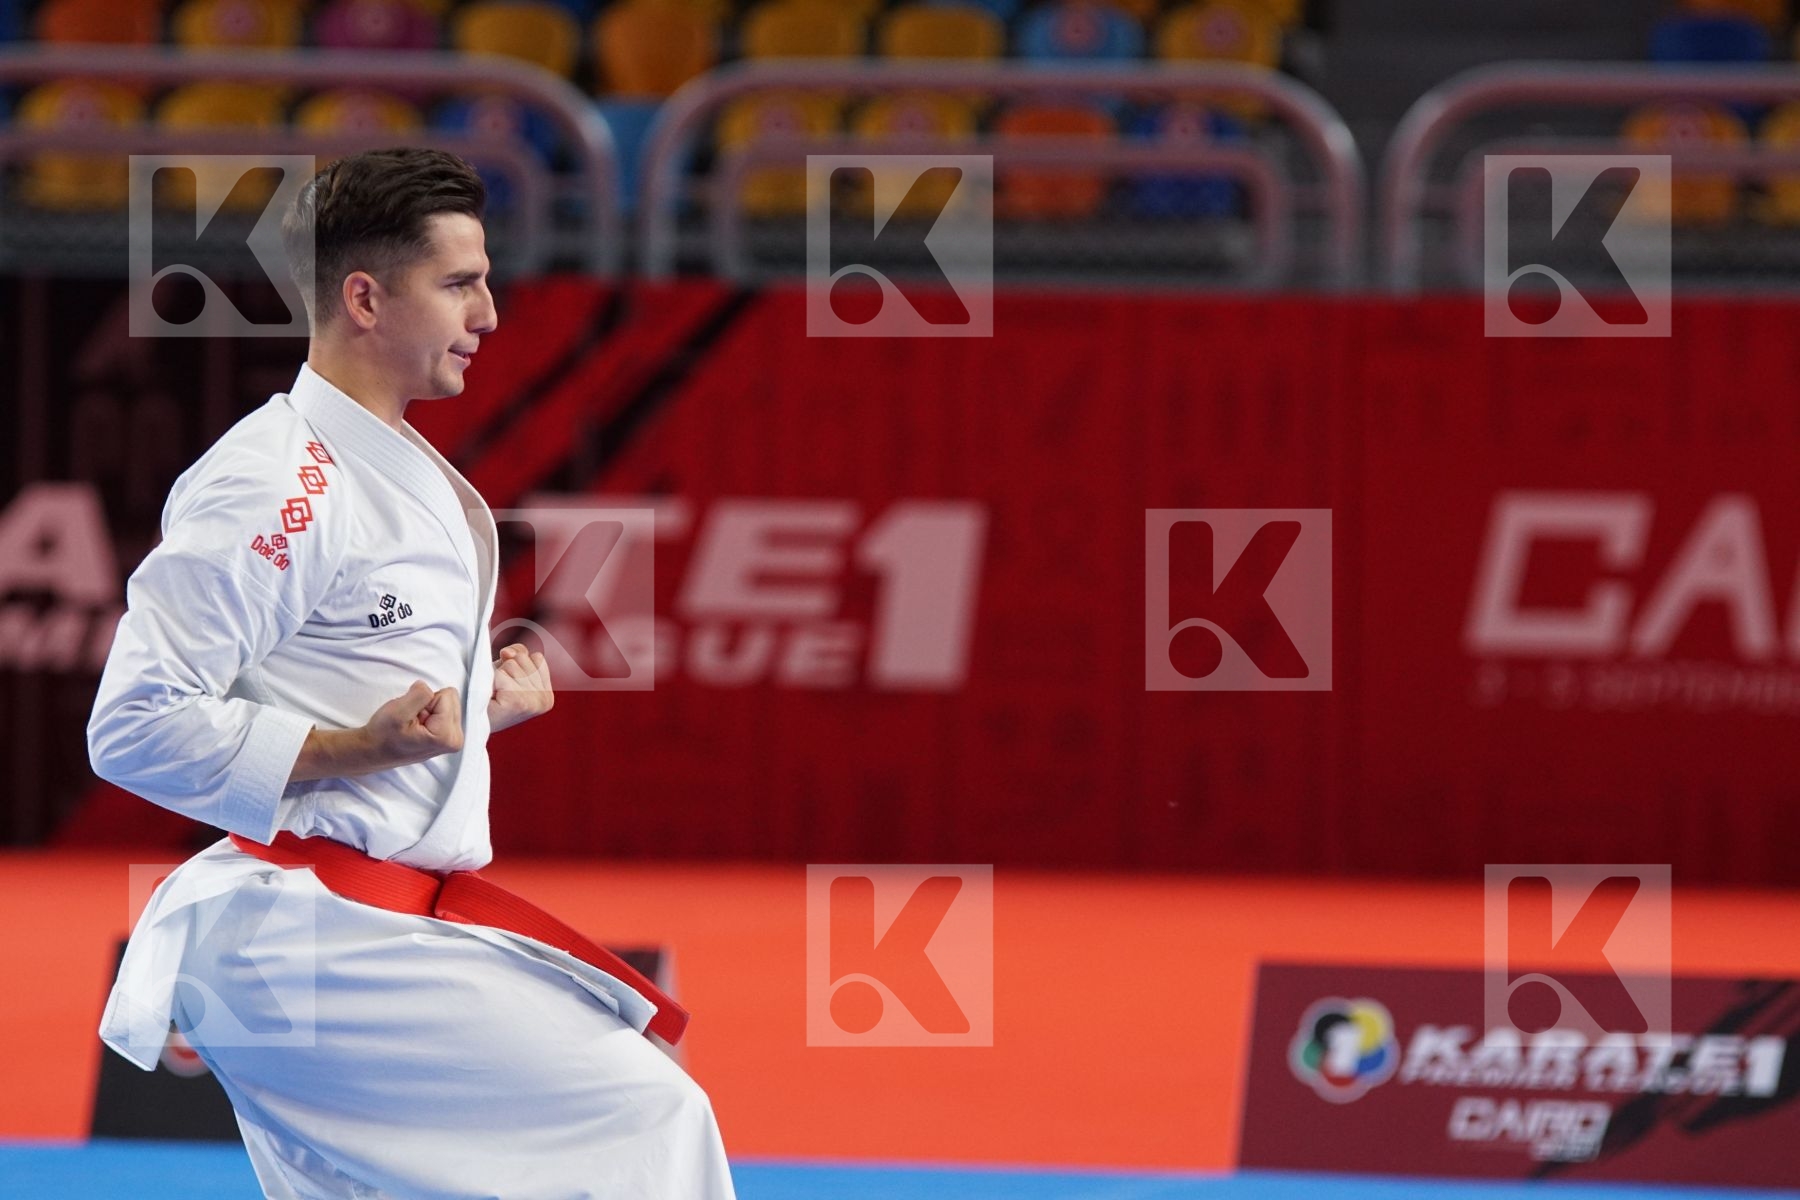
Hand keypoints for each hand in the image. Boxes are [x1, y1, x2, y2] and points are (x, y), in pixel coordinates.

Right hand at [289, 680, 463, 781]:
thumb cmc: (380, 734)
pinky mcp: (440, 736)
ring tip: (407, 723)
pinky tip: (410, 726)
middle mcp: (455, 741)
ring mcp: (448, 739)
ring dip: (422, 707)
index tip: (408, 717)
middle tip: (406, 719)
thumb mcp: (397, 710)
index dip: (424, 699)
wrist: (366, 751)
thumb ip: (418, 695)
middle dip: (426, 703)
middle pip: (448, 697)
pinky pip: (435, 707)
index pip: (447, 694)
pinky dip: (422, 712)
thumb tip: (428, 688)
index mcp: (449, 737)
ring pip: (441, 700)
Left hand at [488, 643, 553, 732]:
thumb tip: (508, 653)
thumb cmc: (490, 696)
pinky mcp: (517, 702)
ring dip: (498, 675)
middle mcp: (545, 700)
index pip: (537, 658)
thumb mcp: (510, 671)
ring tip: (495, 693)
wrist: (471, 721)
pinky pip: (502, 673)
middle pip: (525, 658)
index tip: (510, 684)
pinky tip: (492, 696)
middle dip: (507, 668)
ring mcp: (533, 702)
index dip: (518, 664)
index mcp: (548, 696)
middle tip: (500, 689)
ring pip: (513, 664)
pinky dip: (492, 680)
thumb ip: (517, 654)